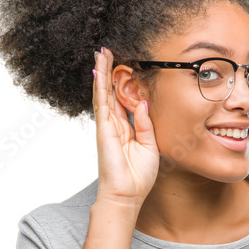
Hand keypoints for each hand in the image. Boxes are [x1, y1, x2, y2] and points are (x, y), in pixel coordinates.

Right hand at [92, 48, 159, 207]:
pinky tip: (97, 70)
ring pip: (103, 93)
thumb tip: (143, 103)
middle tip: (106, 52)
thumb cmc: (137, 178)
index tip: (122, 68)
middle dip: (108, 72)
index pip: (122, 102)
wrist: (126, 196)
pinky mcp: (104, 129)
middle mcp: (114, 126)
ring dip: (101, 72)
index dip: (121, 85)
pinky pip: (101, 102)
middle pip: (110, 93)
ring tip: (100, 53)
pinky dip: (99, 86)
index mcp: (126, 130)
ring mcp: (107, 126)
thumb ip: (146, 124)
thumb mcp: (150, 147)